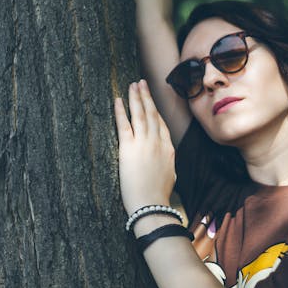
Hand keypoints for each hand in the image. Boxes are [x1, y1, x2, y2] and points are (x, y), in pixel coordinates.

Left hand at [114, 80, 176, 216]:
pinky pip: (124, 124)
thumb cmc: (158, 196)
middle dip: (146, 96)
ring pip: (140, 114)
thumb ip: (167, 163)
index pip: (161, 124)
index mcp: (168, 149)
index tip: (150, 100)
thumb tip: (165, 161)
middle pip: (151, 114)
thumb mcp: (170, 176)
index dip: (155, 110)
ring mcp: (144, 143)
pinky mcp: (129, 148)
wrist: (151, 205)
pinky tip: (117, 100)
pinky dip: (120, 110)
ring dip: (136, 97)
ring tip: (133, 85)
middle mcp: (157, 142)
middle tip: (141, 83)